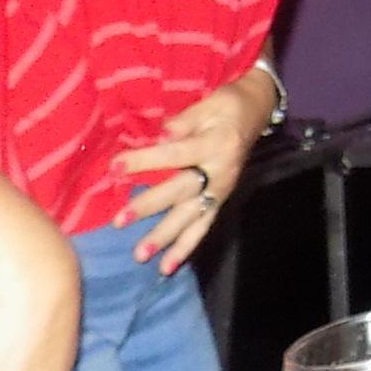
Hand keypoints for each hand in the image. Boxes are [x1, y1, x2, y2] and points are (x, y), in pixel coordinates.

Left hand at [110, 69, 273, 273]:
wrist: (257, 111)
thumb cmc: (228, 104)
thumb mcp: (210, 102)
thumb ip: (186, 120)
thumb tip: (162, 134)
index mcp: (215, 144)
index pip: (175, 154)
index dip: (145, 161)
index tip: (114, 167)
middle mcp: (220, 171)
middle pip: (182, 191)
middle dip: (151, 206)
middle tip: (120, 220)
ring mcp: (221, 189)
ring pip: (191, 217)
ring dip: (165, 237)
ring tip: (140, 255)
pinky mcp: (220, 200)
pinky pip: (203, 227)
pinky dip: (185, 248)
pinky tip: (166, 268)